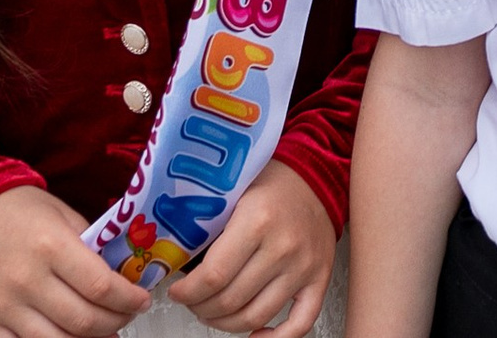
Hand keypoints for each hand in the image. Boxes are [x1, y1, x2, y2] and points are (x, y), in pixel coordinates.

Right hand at [0, 187, 147, 337]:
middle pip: (82, 320)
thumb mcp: (64, 215)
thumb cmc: (22, 211)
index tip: (142, 299)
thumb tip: (119, 275)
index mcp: (52, 247)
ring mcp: (5, 308)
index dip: (127, 299)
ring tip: (105, 332)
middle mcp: (28, 281)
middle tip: (127, 316)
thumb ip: (90, 246)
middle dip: (115, 322)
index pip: (99, 286)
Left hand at [163, 160, 334, 337]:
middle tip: (192, 301)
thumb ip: (209, 226)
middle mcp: (284, 246)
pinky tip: (255, 335)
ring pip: (255, 317)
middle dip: (201, 308)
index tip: (177, 292)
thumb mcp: (234, 192)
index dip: (187, 293)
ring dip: (225, 323)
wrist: (315, 175)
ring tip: (214, 312)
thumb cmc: (271, 183)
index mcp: (258, 220)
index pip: (212, 277)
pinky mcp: (319, 278)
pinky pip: (299, 323)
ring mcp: (304, 266)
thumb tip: (177, 263)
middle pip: (230, 301)